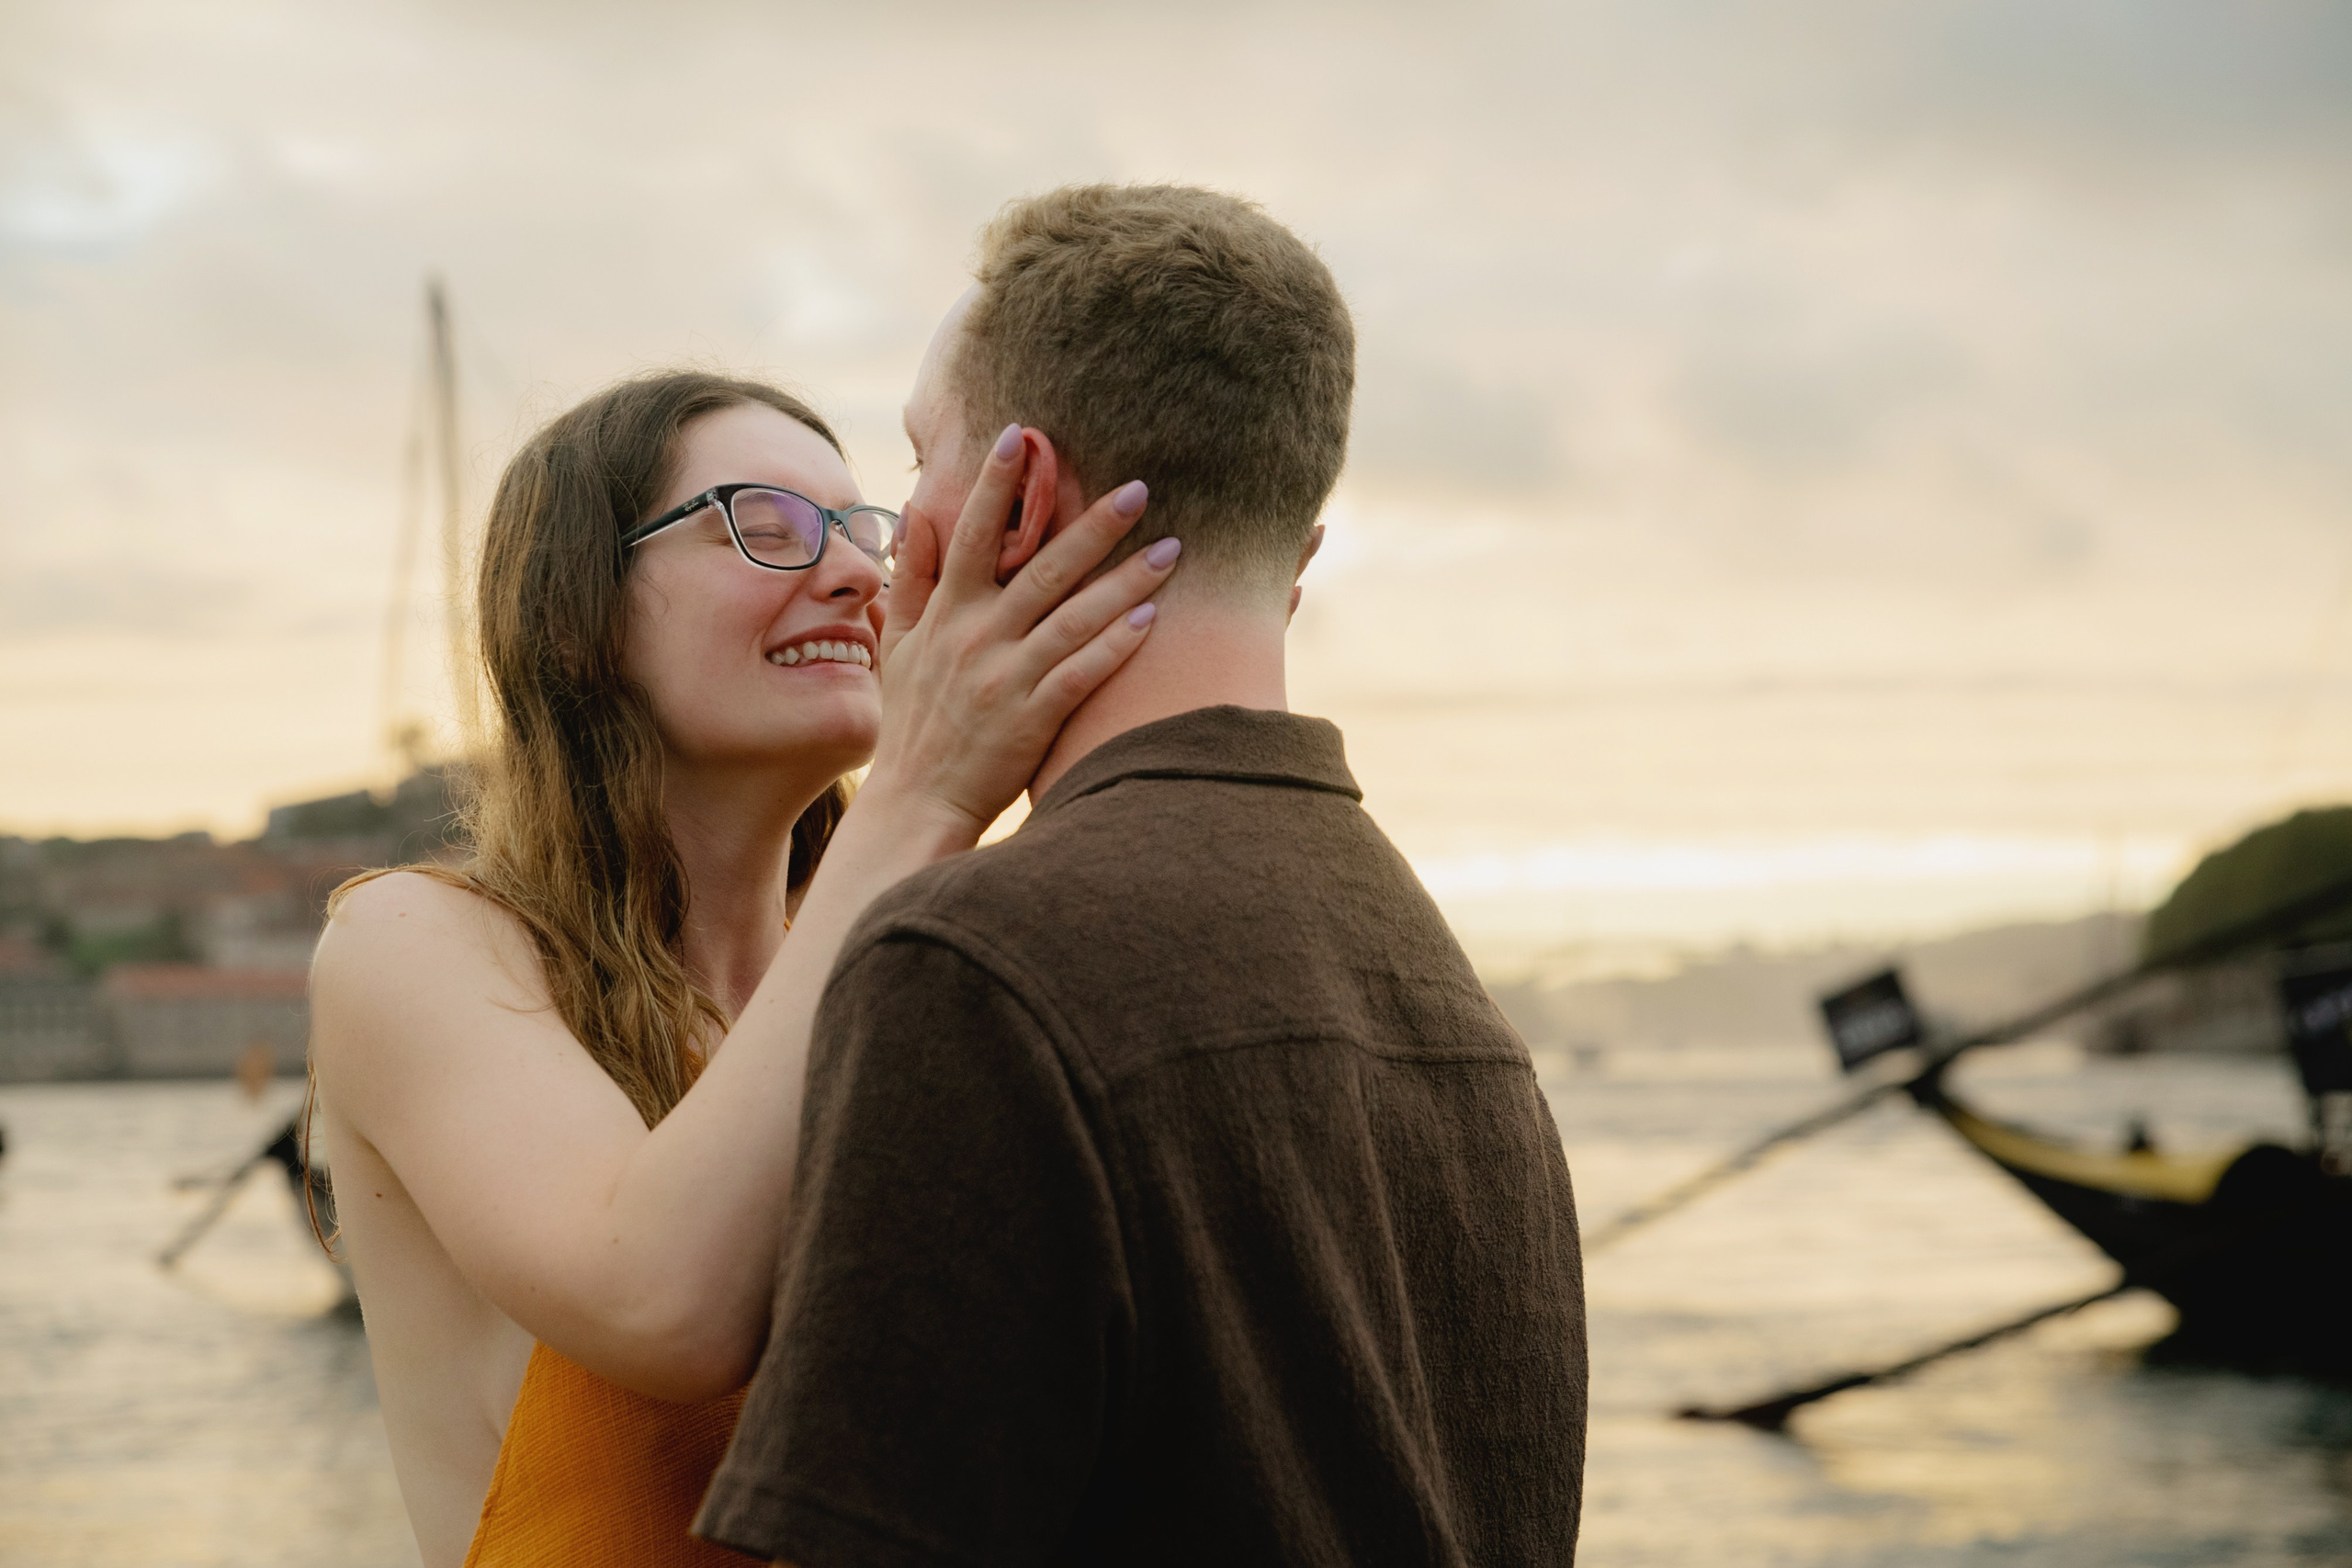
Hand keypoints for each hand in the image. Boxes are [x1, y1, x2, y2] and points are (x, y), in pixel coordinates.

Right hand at [863, 425, 1176, 839]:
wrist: (918, 802)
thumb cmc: (916, 721)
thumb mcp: (902, 644)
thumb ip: (913, 577)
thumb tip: (916, 510)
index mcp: (948, 615)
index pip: (973, 537)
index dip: (995, 486)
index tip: (1019, 436)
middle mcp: (977, 639)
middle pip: (1042, 570)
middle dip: (1091, 525)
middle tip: (1140, 487)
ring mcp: (1006, 679)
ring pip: (1073, 618)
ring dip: (1124, 581)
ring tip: (1172, 547)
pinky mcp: (1032, 719)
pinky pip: (1081, 673)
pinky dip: (1115, 646)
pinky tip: (1153, 618)